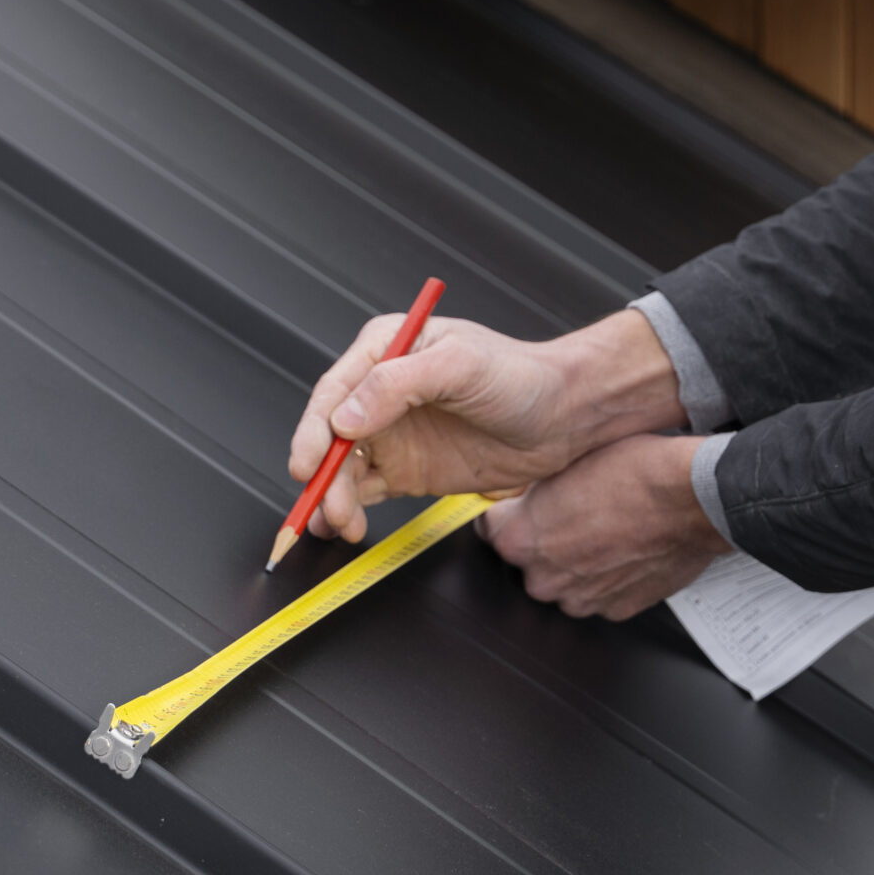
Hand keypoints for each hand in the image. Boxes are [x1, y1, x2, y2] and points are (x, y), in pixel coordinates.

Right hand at [288, 305, 683, 543]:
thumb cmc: (520, 376)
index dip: (313, 430)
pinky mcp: (405, 468)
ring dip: (332, 496)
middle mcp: (382, 391)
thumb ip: (398, 386)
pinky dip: (348, 508)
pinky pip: (363, 489)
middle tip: (326, 506)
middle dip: (321, 473)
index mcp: (387, 350)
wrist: (564, 418)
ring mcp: (392, 432)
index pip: (335, 390)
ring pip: (341, 466)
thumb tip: (343, 418)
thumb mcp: (461, 366)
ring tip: (341, 523)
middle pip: (329, 434)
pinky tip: (345, 525)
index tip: (309, 463)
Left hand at [479, 434, 724, 619]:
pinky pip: (600, 593)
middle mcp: (545, 577)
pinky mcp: (617, 609)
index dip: (510, 510)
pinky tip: (627, 545)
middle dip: (545, 537)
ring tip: (607, 526)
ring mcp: (582, 599)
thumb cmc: (637, 470)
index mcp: (521, 538)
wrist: (693, 498)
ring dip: (577, 560)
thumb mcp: (568, 459)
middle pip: (528, 558)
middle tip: (574, 508)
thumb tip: (528, 491)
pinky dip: (609, 575)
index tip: (522, 503)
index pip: (489, 528)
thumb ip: (537, 488)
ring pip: (565, 579)